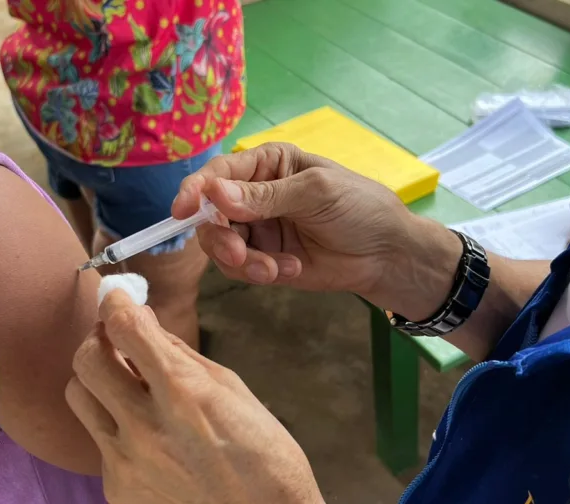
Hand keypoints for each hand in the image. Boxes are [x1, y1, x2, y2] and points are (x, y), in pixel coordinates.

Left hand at [65, 290, 353, 503]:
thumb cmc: (267, 457)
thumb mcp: (234, 391)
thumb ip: (181, 355)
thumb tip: (143, 323)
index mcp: (184, 393)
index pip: (123, 327)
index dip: (115, 301)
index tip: (116, 296)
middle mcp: (145, 426)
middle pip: (86, 358)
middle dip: (101, 338)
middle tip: (121, 340)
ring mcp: (125, 462)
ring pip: (79, 397)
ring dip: (99, 380)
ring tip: (129, 387)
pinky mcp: (117, 489)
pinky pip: (100, 441)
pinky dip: (119, 427)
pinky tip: (152, 440)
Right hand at [174, 143, 460, 319]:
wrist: (388, 254)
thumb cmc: (359, 207)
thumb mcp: (315, 192)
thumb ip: (264, 196)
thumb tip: (215, 194)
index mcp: (266, 164)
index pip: (218, 173)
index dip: (195, 190)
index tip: (182, 211)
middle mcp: (254, 195)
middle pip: (210, 215)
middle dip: (220, 238)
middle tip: (239, 254)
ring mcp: (258, 229)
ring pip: (221, 246)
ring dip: (242, 261)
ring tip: (272, 269)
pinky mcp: (265, 260)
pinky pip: (241, 269)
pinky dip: (258, 272)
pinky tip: (290, 270)